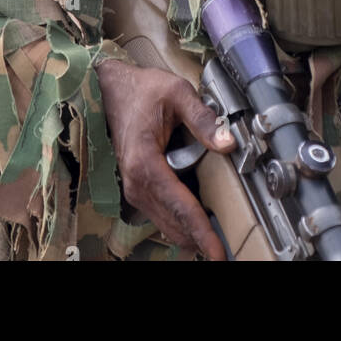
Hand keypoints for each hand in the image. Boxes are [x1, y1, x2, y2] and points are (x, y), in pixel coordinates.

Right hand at [96, 58, 235, 259]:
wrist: (111, 89)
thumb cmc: (142, 90)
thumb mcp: (177, 93)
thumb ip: (203, 119)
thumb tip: (229, 143)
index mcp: (145, 162)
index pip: (180, 206)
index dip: (202, 231)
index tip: (218, 252)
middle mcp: (136, 182)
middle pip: (173, 222)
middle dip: (200, 238)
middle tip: (225, 249)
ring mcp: (134, 187)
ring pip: (166, 223)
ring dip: (190, 232)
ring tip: (215, 240)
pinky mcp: (136, 186)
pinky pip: (160, 213)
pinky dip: (179, 222)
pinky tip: (198, 222)